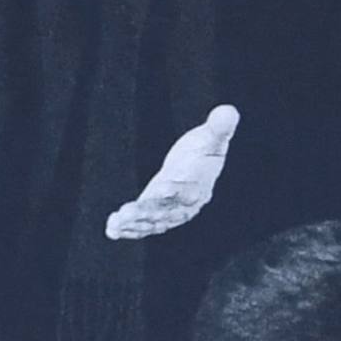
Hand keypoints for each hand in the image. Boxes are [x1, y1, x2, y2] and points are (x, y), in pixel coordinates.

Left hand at [104, 104, 239, 240]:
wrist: (199, 166)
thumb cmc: (205, 149)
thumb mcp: (212, 137)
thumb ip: (219, 127)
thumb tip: (229, 110)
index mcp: (198, 187)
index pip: (186, 191)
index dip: (172, 192)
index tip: (159, 190)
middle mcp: (183, 204)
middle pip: (164, 211)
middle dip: (144, 213)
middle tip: (125, 214)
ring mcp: (168, 212)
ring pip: (150, 221)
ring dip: (132, 224)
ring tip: (114, 225)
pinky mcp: (154, 214)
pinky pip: (142, 225)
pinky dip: (128, 229)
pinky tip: (111, 230)